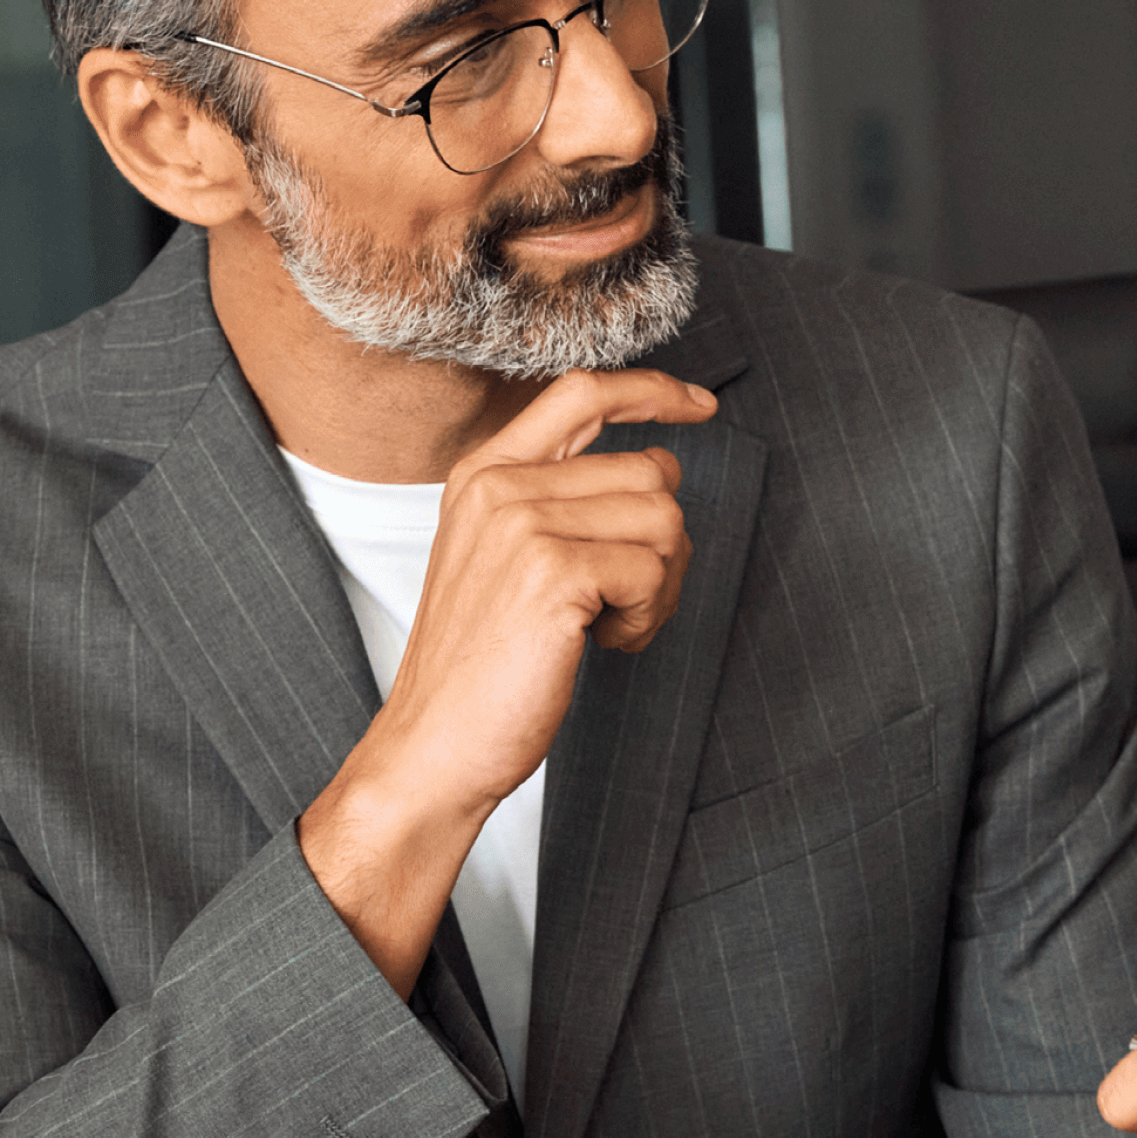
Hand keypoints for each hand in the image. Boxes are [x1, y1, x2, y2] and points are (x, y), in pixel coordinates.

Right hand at [301, 367, 716, 982]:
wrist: (435, 745)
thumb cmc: (482, 667)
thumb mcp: (507, 561)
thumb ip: (560, 501)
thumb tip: (659, 468)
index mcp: (484, 473)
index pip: (582, 393)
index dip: (652, 392)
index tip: (701, 406)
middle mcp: (499, 485)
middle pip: (648, 472)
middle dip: (662, 544)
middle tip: (623, 604)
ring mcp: (522, 523)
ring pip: (663, 520)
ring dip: (658, 587)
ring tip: (606, 626)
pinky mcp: (553, 571)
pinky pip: (654, 569)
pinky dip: (647, 617)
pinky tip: (602, 644)